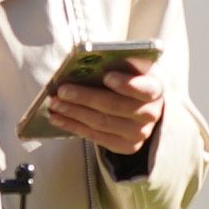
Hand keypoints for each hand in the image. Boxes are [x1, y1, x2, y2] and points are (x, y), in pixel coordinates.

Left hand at [36, 56, 166, 157]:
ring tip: (54, 104)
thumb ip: (118, 63)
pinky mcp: (125, 147)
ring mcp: (139, 133)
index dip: (126, 84)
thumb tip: (87, 61)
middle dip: (85, 98)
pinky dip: (74, 126)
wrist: (142, 106)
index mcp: (155, 89)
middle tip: (62, 91)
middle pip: (116, 107)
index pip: (144, 89)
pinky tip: (58, 118)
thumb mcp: (132, 67)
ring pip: (102, 123)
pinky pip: (96, 137)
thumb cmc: (131, 79)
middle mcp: (150, 114)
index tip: (106, 76)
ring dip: (73, 113)